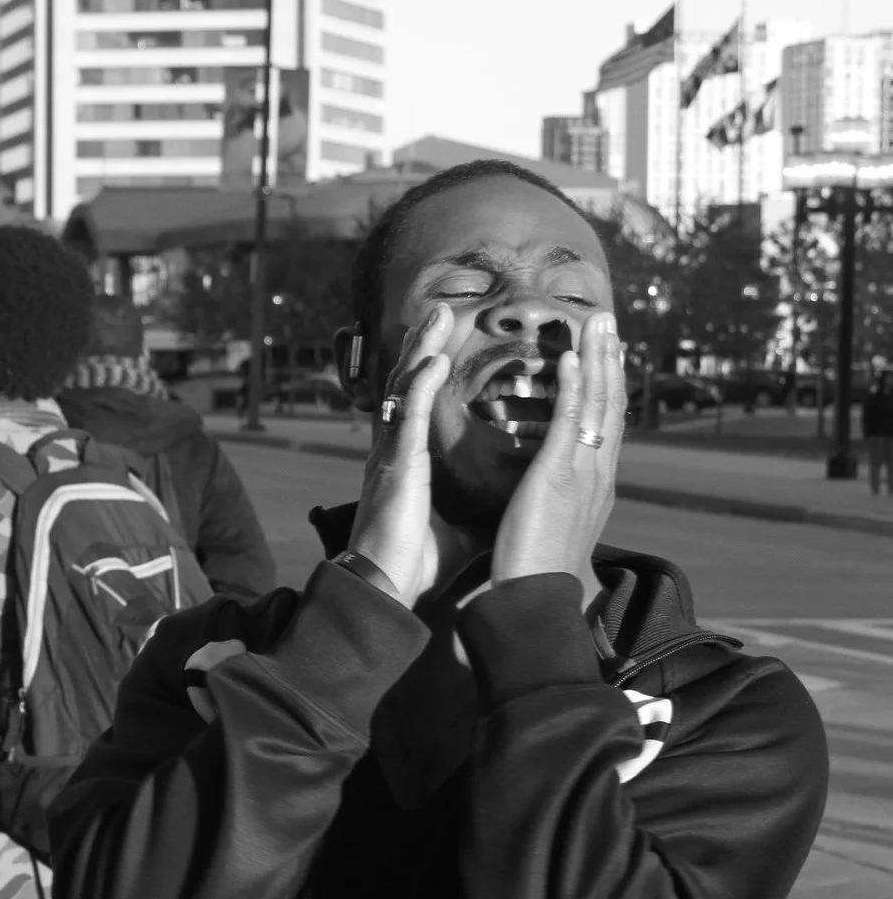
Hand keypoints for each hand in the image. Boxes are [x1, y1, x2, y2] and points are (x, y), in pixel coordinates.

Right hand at [347, 304, 453, 606]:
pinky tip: (430, 359)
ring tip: (436, 316)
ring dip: (419, 350)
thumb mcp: (462, 526)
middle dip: (423, 346)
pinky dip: (418, 385)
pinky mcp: (396, 464)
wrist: (387, 586)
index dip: (429, 372)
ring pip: (404, 389)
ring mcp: (392, 454)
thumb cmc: (417, 561)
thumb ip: (481, 505)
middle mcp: (395, 450)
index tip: (444, 343)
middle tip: (441, 312)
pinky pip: (407, 415)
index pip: (419, 405)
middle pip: (408, 385)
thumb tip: (512, 503)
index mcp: (408, 462)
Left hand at [494, 312, 624, 604]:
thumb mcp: (554, 526)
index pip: (606, 424)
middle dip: (610, 359)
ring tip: (596, 323)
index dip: (608, 385)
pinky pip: (567, 425)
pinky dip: (572, 390)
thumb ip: (560, 502)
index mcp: (595, 484)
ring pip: (596, 406)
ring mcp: (581, 474)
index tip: (608, 352)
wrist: (535, 600)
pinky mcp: (557, 478)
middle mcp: (597, 474)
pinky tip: (570, 360)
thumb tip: (557, 491)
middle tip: (608, 320)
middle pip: (610, 405)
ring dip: (597, 360)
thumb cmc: (536, 571)